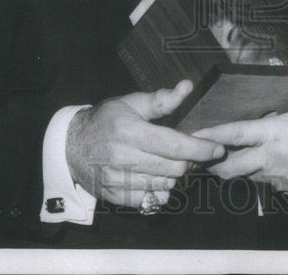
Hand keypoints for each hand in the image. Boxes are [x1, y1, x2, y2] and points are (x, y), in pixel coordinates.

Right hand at [66, 80, 223, 208]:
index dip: (200, 149)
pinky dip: (160, 190)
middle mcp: (123, 157)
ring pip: (165, 185)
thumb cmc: (106, 120)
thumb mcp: (131, 103)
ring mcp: (118, 180)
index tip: (216, 149)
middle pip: (174, 168)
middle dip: (190, 162)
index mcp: (129, 131)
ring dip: (176, 176)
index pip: (174, 146)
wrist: (71, 145)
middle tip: (191, 153)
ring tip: (172, 162)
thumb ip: (162, 99)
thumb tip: (187, 87)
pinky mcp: (115, 197)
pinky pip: (150, 200)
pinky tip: (157, 176)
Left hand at [194, 47, 287, 201]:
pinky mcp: (286, 190)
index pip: (233, 133)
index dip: (211, 133)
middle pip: (228, 166)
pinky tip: (263, 168)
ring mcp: (276, 178)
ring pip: (244, 177)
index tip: (193, 132)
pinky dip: (258, 176)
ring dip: (234, 169)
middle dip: (211, 162)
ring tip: (227, 160)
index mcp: (274, 135)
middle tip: (200, 155)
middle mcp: (268, 159)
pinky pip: (265, 184)